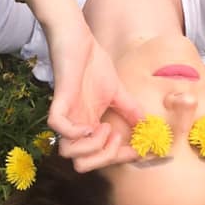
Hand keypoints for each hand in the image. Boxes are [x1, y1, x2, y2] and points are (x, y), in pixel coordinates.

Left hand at [46, 18, 143, 171]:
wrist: (78, 40)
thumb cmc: (93, 64)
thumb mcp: (118, 93)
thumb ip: (130, 110)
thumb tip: (146, 126)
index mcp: (89, 127)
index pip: (102, 156)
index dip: (121, 158)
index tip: (140, 150)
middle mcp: (77, 126)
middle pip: (82, 164)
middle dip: (104, 158)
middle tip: (116, 136)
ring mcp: (67, 116)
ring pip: (68, 153)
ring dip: (92, 146)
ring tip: (105, 127)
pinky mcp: (59, 102)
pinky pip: (58, 128)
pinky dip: (75, 132)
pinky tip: (91, 124)